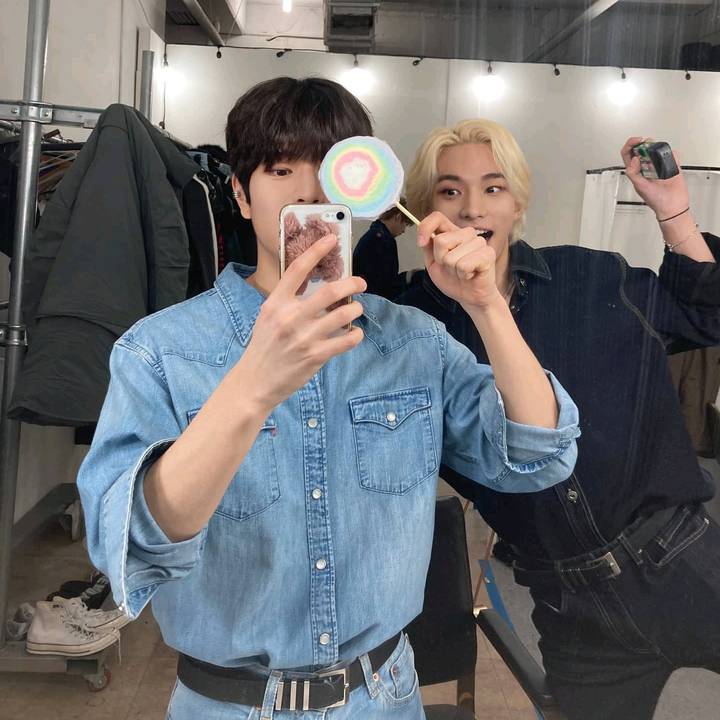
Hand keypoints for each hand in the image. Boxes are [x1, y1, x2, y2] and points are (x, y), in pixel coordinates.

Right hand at [240, 234, 365, 411]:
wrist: (255, 381)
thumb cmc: (264, 346)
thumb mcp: (268, 316)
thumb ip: (287, 300)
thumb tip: (313, 283)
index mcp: (276, 303)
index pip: (298, 269)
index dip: (317, 250)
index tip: (332, 239)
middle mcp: (290, 317)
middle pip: (331, 291)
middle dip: (352, 283)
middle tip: (361, 283)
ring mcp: (304, 337)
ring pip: (344, 315)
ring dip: (356, 309)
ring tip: (357, 309)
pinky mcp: (316, 356)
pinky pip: (347, 340)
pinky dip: (356, 335)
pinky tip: (354, 333)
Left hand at [417, 212, 500, 310]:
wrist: (470, 297)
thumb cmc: (453, 280)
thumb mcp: (433, 264)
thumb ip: (428, 248)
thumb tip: (423, 237)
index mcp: (453, 233)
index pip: (437, 217)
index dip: (425, 228)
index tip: (420, 243)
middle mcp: (467, 234)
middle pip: (441, 241)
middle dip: (441, 260)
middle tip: (451, 268)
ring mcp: (479, 242)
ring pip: (451, 257)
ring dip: (453, 270)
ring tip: (462, 273)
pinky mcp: (488, 254)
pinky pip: (464, 265)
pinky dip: (463, 275)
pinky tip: (470, 275)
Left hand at [621, 137, 689, 219]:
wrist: (672, 205)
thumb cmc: (655, 200)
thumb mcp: (639, 186)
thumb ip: (634, 173)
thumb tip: (635, 159)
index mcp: (636, 171)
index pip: (628, 154)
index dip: (630, 145)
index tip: (638, 141)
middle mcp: (646, 167)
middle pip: (642, 149)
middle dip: (644, 143)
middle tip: (648, 142)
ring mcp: (659, 166)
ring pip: (656, 150)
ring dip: (657, 147)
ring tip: (659, 151)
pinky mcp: (671, 166)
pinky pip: (672, 155)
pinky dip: (672, 154)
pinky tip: (671, 160)